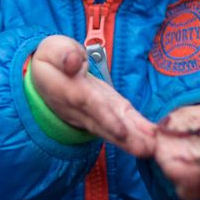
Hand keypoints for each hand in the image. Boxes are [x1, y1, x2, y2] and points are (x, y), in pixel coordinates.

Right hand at [30, 35, 156, 156]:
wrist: (46, 74)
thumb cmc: (51, 59)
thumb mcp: (51, 50)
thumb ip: (63, 54)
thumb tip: (73, 61)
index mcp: (70, 90)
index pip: (90, 105)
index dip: (105, 117)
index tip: (121, 131)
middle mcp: (83, 109)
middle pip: (105, 125)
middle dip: (125, 139)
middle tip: (146, 149)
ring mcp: (95, 113)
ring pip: (114, 129)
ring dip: (134, 140)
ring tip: (152, 149)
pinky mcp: (108, 110)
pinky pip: (122, 122)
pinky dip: (137, 130)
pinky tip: (153, 136)